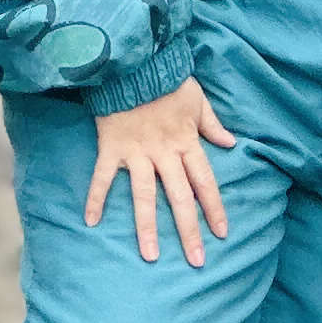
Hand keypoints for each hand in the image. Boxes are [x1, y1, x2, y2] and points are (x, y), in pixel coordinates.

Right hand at [87, 78, 235, 266]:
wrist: (133, 61)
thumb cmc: (167, 79)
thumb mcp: (198, 99)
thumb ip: (213, 124)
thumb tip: (231, 142)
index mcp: (187, 142)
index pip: (205, 181)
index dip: (214, 208)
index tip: (222, 233)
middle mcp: (164, 153)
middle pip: (179, 197)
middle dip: (189, 230)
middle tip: (196, 261)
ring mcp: (136, 153)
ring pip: (144, 195)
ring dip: (147, 227)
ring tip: (150, 256)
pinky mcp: (111, 148)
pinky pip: (102, 177)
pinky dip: (95, 198)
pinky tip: (90, 222)